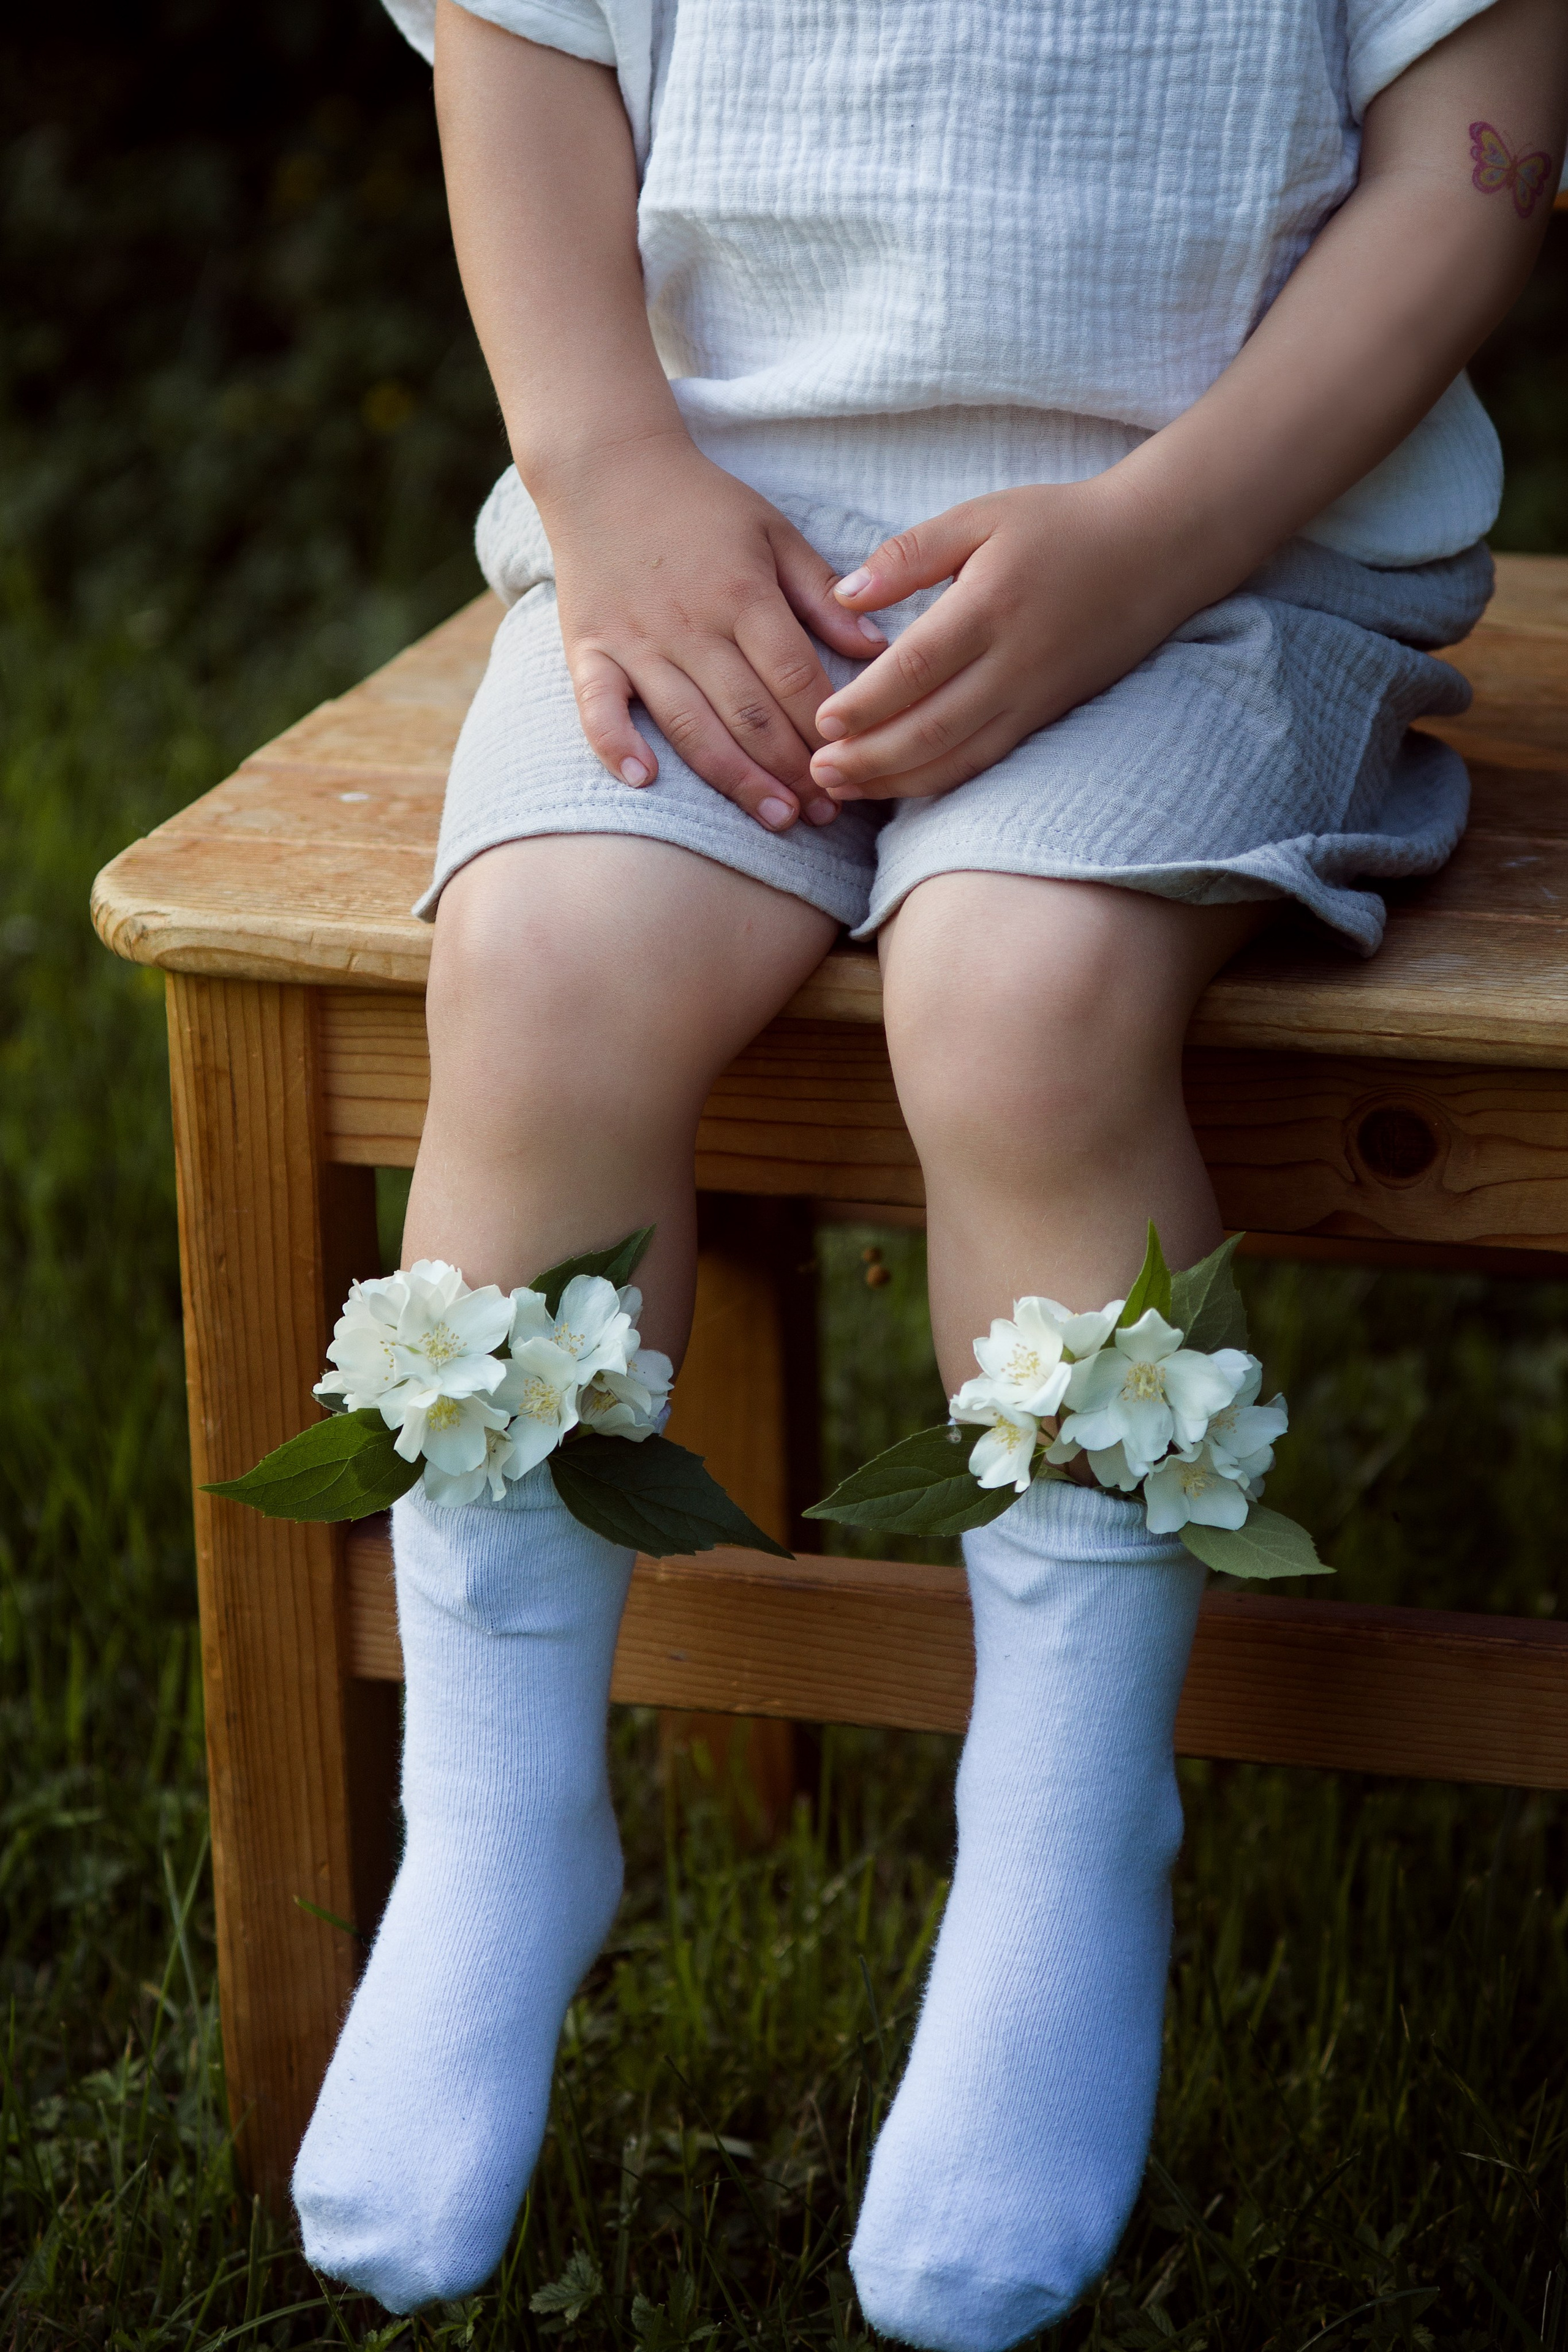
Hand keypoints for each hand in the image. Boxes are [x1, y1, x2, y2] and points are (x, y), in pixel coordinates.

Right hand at [536, 431, 887, 831]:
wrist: (605, 466)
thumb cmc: (700, 504)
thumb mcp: (772, 530)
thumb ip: (821, 593)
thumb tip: (878, 650)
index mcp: (742, 592)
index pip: (796, 677)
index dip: (829, 727)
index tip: (857, 765)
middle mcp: (690, 623)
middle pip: (751, 713)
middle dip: (795, 770)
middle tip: (827, 814)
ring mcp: (635, 641)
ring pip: (691, 725)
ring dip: (736, 779)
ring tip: (776, 819)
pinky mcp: (587, 650)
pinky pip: (598, 708)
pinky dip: (616, 745)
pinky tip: (644, 781)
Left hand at [808, 475, 1196, 802]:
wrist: (1155, 551)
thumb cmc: (1061, 525)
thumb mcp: (982, 516)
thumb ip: (911, 553)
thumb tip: (846, 595)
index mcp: (990, 606)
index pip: (915, 668)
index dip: (865, 703)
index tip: (820, 721)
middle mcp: (1013, 662)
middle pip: (931, 727)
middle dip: (869, 757)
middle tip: (816, 771)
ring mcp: (1033, 697)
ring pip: (958, 756)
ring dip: (895, 780)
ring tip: (842, 790)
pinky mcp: (1047, 716)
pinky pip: (986, 761)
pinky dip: (938, 780)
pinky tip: (897, 786)